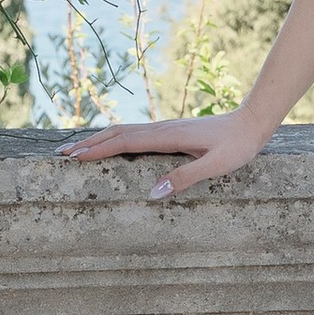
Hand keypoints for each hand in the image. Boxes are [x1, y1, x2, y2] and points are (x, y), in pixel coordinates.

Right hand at [60, 114, 265, 201]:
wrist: (252, 121)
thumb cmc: (237, 145)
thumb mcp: (216, 166)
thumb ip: (185, 177)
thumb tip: (152, 193)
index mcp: (167, 137)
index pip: (124, 143)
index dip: (97, 150)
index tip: (73, 157)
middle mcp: (161, 129)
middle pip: (116, 133)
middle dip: (88, 143)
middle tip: (61, 153)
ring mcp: (165, 128)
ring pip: (123, 130)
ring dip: (98, 139)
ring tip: (76, 148)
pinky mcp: (170, 130)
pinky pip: (134, 132)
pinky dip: (114, 137)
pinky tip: (110, 143)